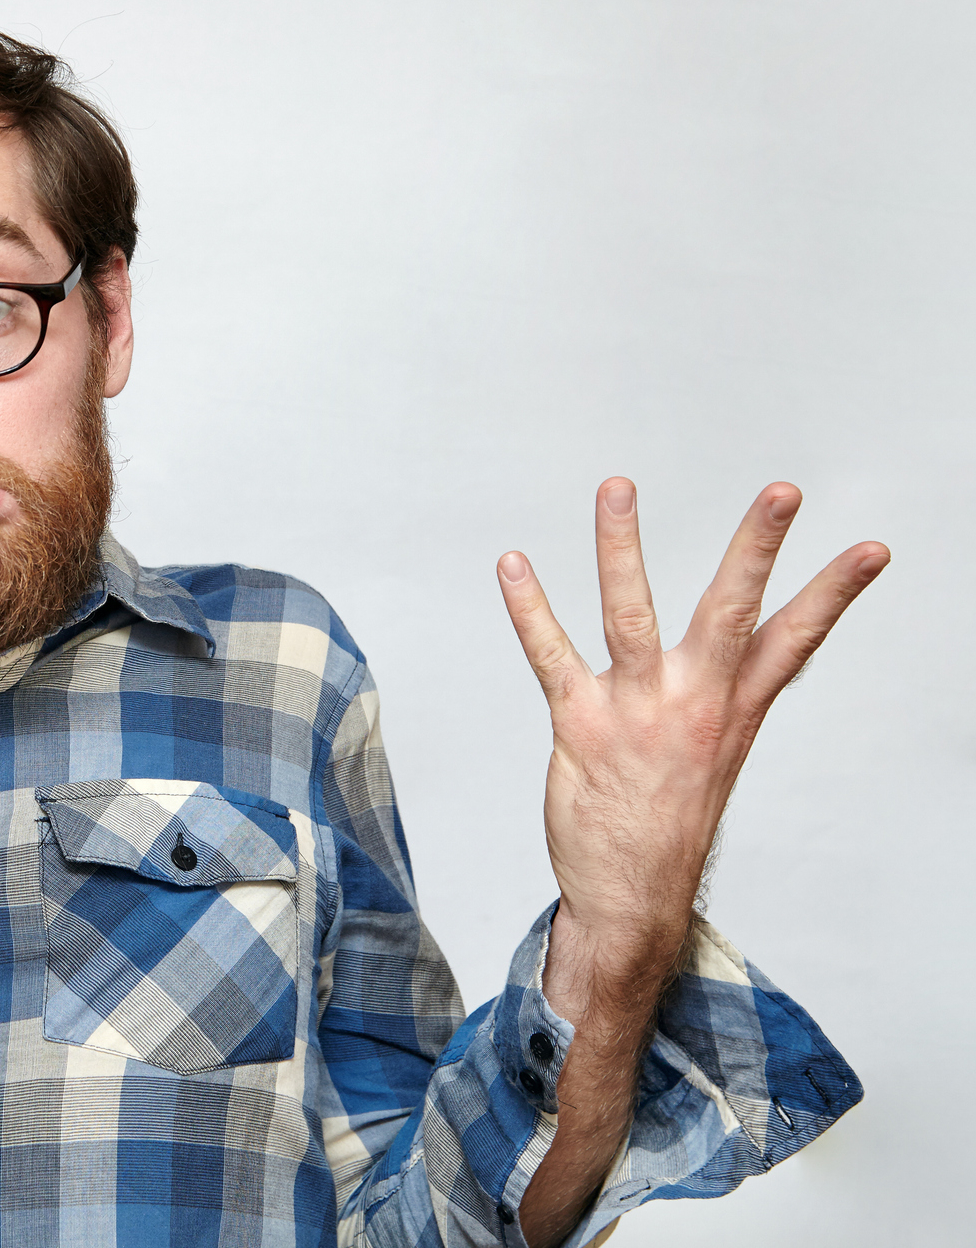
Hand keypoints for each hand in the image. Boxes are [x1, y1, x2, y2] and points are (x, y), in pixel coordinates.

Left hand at [499, 480, 888, 957]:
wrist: (632, 898)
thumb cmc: (669, 818)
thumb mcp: (715, 751)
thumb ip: (725, 690)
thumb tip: (748, 645)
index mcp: (734, 709)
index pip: (795, 639)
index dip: (835, 593)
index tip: (872, 547)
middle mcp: (695, 704)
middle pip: (732, 611)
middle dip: (758, 548)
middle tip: (783, 491)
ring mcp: (638, 712)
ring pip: (631, 614)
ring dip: (620, 546)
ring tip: (618, 486)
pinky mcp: (582, 725)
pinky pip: (550, 654)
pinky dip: (528, 607)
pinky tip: (512, 564)